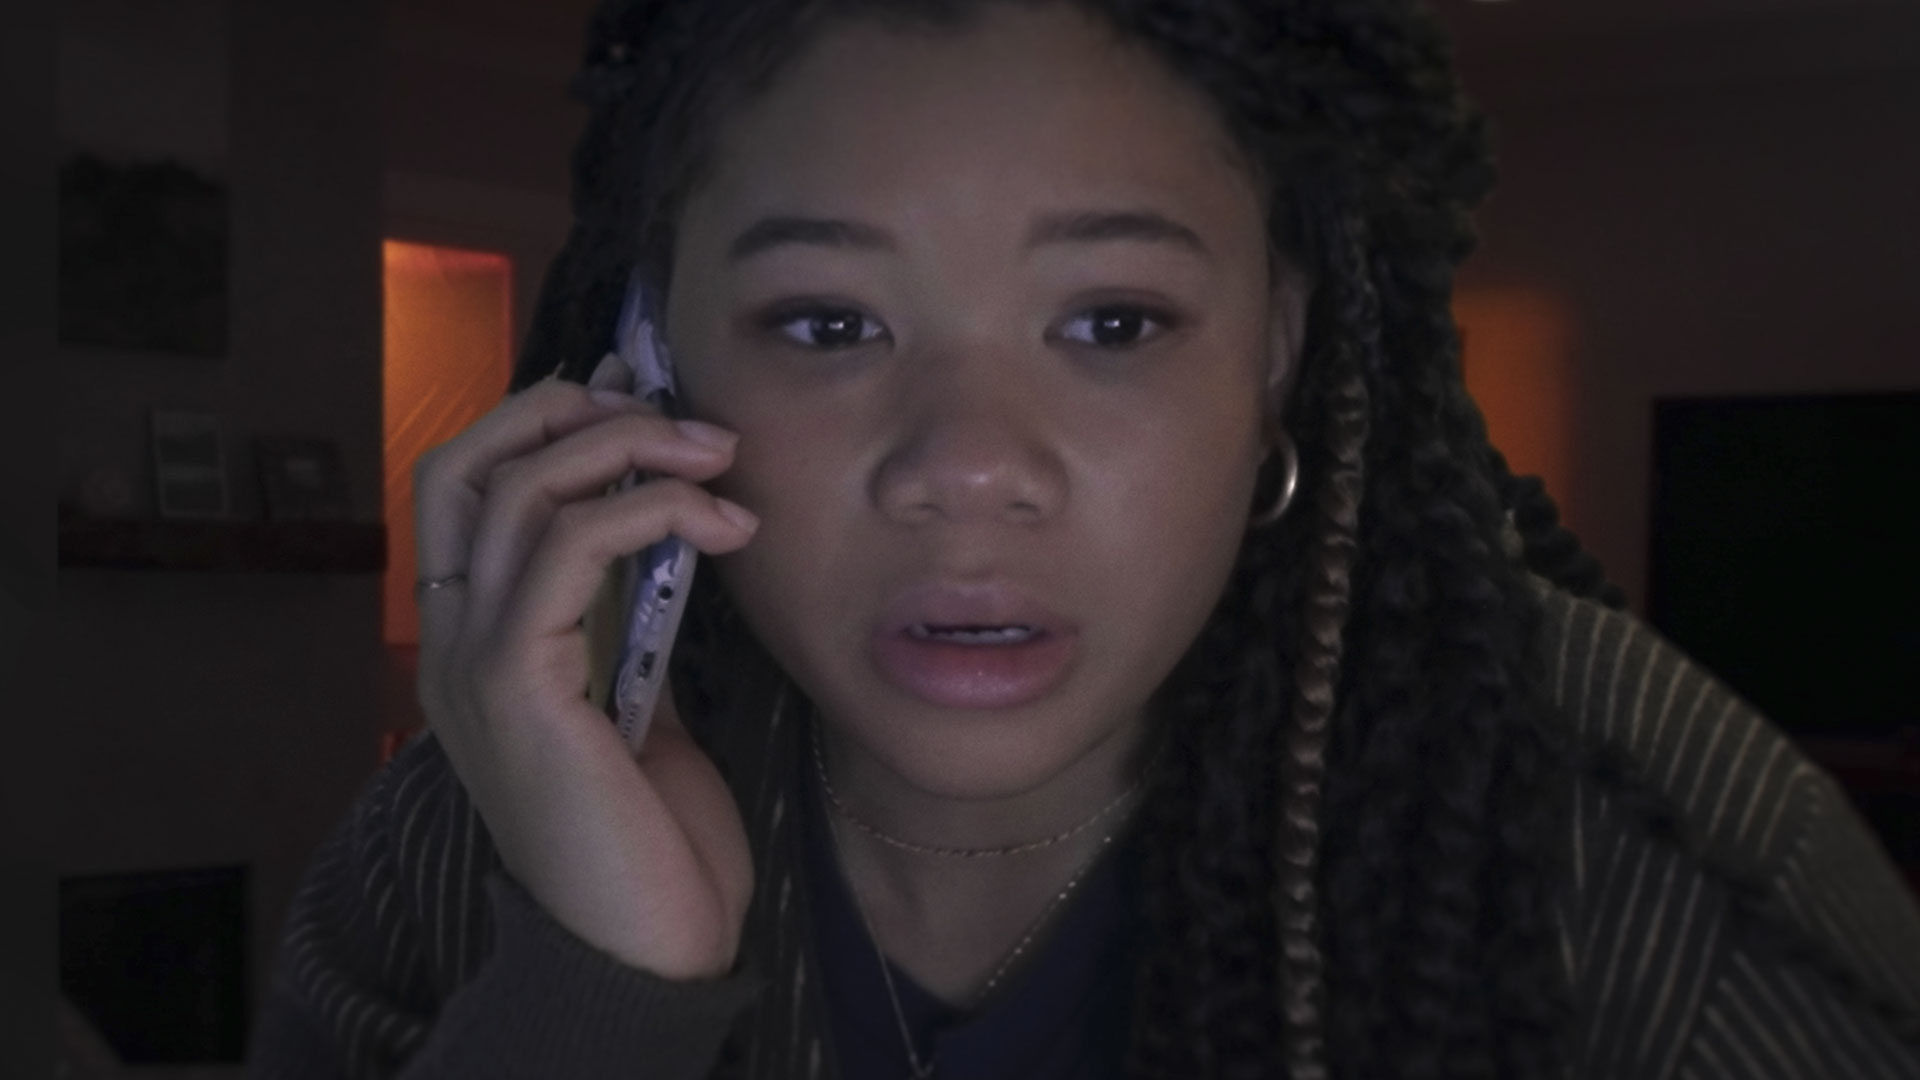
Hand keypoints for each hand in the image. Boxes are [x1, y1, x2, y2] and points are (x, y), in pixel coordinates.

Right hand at [411, 354, 757, 978]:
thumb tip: (663, 516)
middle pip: (462, 462)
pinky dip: (645, 510)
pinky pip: (563, 548)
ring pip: (514, 488)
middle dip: (566, 411)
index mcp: (476, 641)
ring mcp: (470, 662)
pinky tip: (720, 526)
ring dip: (626, 447)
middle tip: (677, 414)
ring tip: (719, 458)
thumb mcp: (643, 697)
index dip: (546, 422)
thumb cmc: (652, 835)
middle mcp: (451, 642)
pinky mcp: (513, 686)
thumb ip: (632, 612)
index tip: (642, 396)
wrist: (647, 950)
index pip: (470, 486)